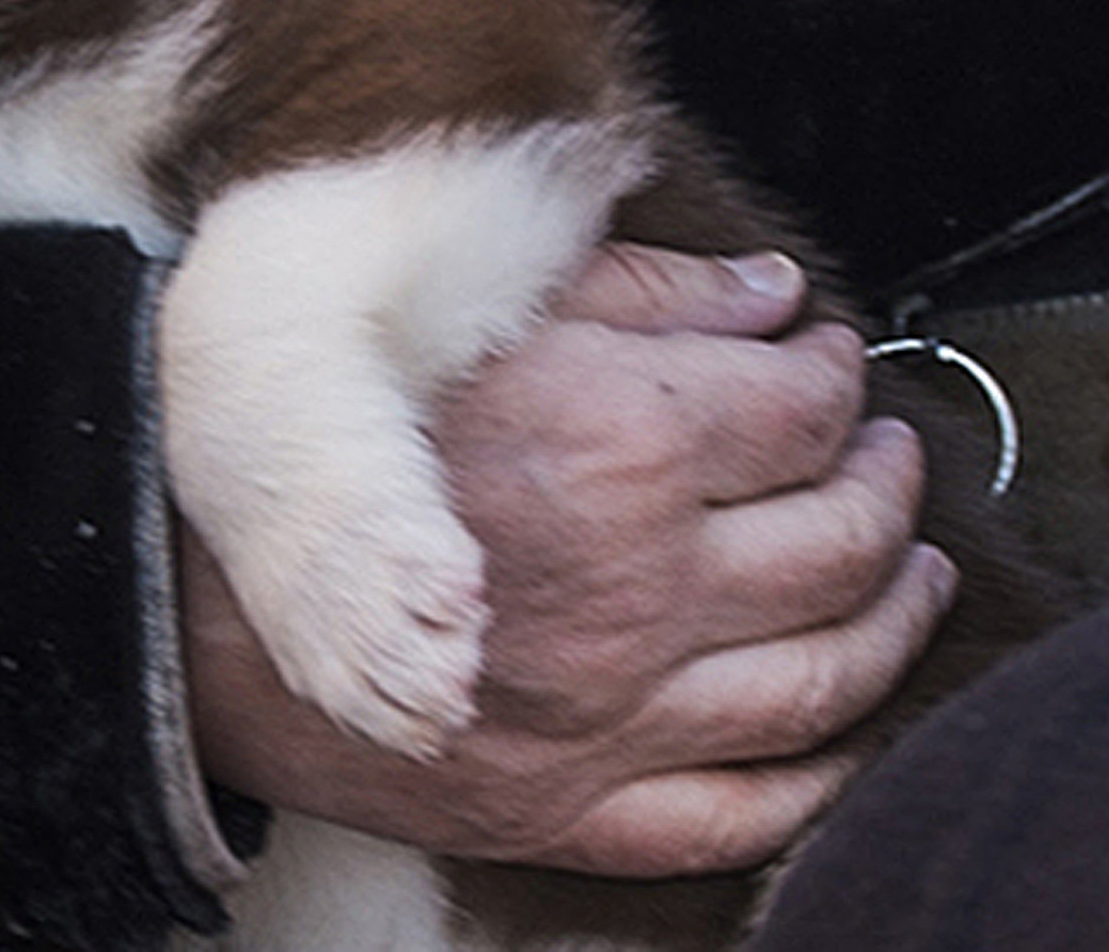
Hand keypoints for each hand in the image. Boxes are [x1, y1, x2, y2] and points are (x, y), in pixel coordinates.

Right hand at [181, 243, 954, 879]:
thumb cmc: (334, 432)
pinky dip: (824, 770)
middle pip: (842, 538)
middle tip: (889, 451)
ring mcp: (615, 718)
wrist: (193, 589)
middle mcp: (641, 589)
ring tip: (916, 570)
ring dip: (895, 616)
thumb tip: (774, 295)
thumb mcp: (484, 311)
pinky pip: (746, 811)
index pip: (801, 409)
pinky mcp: (573, 813)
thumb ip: (649, 295)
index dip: (836, 372)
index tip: (831, 355)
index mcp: (622, 445)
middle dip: (886, 481)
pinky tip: (852, 720)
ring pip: (826, 677)